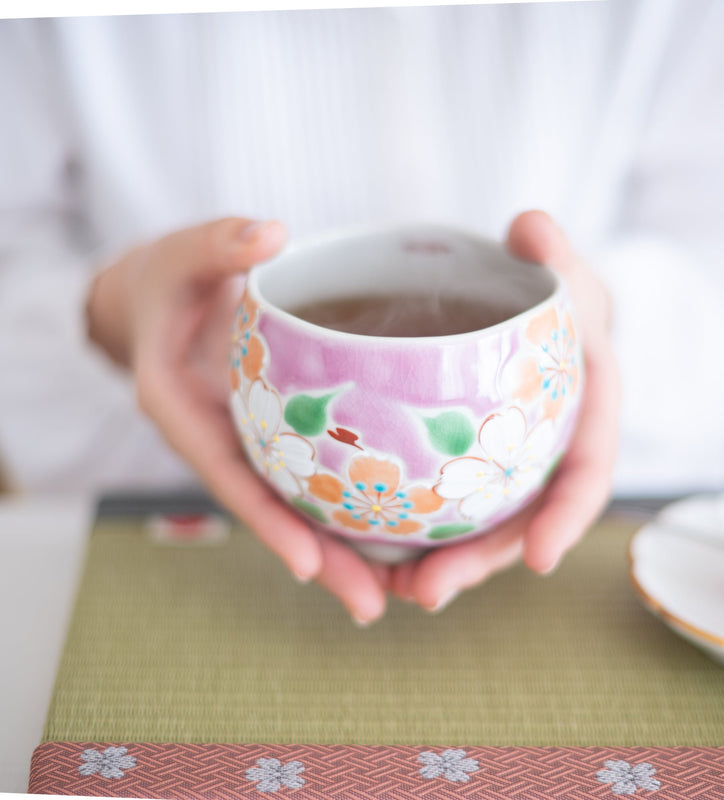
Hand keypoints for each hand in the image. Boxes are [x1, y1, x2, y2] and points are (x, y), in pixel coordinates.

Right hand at [86, 218, 387, 623]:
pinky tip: (389, 531)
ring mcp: (246, 442)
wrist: (164, 297)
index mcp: (180, 406)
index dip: (265, 519)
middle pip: (267, 508)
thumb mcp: (183, 253)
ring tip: (390, 592)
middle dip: (316, 559)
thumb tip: (269, 233)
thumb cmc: (169, 279)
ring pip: (291, 505)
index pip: (225, 471)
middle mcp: (216, 438)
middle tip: (370, 606)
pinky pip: (307, 477)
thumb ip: (218, 243)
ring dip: (337, 550)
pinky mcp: (271, 434)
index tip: (307, 562)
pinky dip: (341, 508)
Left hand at [390, 210, 620, 610]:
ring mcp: (508, 465)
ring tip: (391, 592)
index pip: (587, 470)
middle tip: (428, 592)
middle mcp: (548, 451)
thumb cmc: (551, 296)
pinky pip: (448, 505)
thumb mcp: (559, 269)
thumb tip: (531, 227)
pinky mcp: (470, 464)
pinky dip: (416, 535)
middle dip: (482, 562)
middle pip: (523, 519)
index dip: (568, 517)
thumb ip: (551, 252)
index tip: (539, 558)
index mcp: (586, 413)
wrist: (524, 313)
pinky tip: (373, 557)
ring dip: (441, 564)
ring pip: (481, 526)